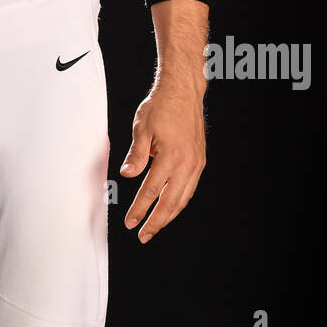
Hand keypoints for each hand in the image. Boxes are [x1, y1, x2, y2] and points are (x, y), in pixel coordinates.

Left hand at [120, 81, 205, 242]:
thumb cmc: (160, 107)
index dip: (140, 209)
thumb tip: (126, 176)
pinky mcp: (200, 160)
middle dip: (155, 221)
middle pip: (170, 202)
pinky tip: (171, 206)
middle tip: (142, 235)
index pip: (151, 191)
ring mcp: (196, 163)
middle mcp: (186, 163)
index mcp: (170, 156)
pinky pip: (189, 188)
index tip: (130, 223)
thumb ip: (136, 155)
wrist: (183, 91)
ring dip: (169, 215)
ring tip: (155, 226)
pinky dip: (179, 201)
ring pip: (183, 198)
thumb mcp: (142, 128)